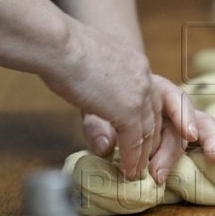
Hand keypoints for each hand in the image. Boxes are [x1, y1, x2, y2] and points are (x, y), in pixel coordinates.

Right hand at [41, 22, 161, 179]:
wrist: (58, 44)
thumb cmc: (61, 47)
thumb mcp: (89, 64)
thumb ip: (99, 85)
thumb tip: (93, 92)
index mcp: (136, 63)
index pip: (151, 98)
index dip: (148, 120)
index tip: (142, 138)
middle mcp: (144, 77)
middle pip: (155, 116)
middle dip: (152, 141)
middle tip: (145, 161)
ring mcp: (139, 94)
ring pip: (148, 132)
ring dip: (142, 155)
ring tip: (135, 171)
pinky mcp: (129, 110)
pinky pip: (135, 142)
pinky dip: (132, 158)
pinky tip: (127, 169)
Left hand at [80, 72, 214, 183]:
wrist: (111, 85)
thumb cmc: (104, 96)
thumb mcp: (95, 107)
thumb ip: (99, 126)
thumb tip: (105, 146)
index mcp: (155, 89)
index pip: (173, 100)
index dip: (182, 118)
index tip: (187, 135)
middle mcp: (173, 104)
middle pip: (188, 120)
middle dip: (185, 144)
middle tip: (166, 171)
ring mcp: (183, 119)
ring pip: (202, 128)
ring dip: (211, 144)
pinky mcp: (187, 134)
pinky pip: (208, 138)